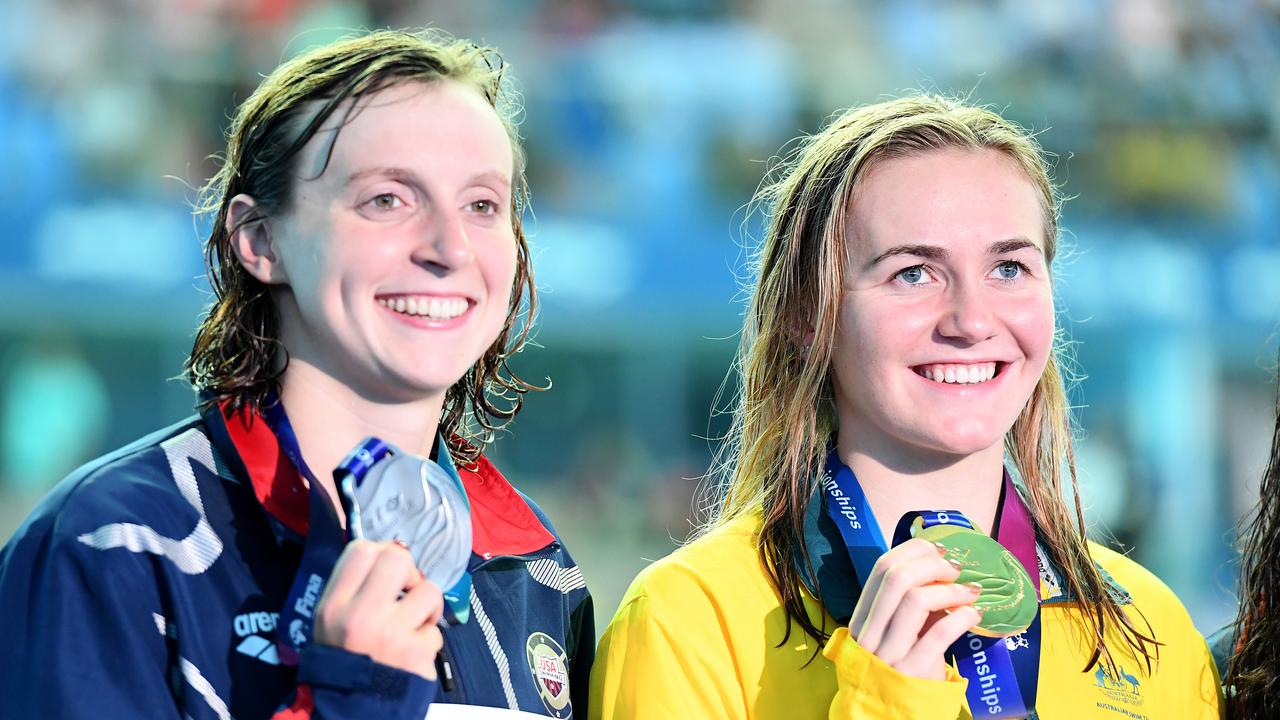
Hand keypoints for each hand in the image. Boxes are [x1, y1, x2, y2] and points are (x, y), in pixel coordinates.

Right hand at [314, 539, 443, 679]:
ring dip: (426, 608)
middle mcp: (360, 616)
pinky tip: (412, 652)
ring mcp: (390, 633)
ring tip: (413, 625)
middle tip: (405, 593)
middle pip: (397, 557)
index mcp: (334, 606)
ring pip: (429, 590)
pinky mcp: (416, 653)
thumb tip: (395, 553)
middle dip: (409, 573)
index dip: (380, 553)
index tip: (386, 574)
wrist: (352, 711)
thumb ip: (355, 587)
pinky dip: (427, 639)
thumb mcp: (332, 622)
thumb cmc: (346, 659)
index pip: (361, 550)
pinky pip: (435, 629)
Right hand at [849, 537, 981, 679]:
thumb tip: (940, 569)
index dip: (913, 551)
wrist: (890, 717)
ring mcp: (889, 654)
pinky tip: (974, 614)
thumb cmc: (900, 673)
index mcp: (862, 618)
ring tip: (970, 592)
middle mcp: (870, 633)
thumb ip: (911, 607)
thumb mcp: (897, 636)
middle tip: (957, 568)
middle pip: (896, 578)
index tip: (939, 549)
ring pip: (915, 600)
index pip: (881, 569)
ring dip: (949, 589)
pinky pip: (939, 634)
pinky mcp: (912, 672)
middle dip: (932, 564)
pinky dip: (961, 616)